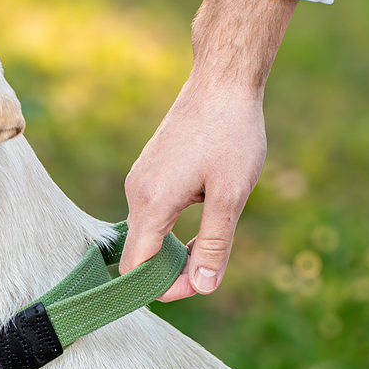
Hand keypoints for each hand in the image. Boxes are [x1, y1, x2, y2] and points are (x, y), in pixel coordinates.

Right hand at [121, 77, 265, 300]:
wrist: (221, 81)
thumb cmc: (231, 135)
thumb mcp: (232, 195)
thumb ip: (215, 244)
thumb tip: (204, 287)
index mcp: (152, 203)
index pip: (137, 267)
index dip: (164, 287)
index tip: (200, 283)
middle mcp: (136, 194)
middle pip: (139, 253)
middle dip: (171, 270)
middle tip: (211, 266)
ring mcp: (139, 180)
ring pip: (147, 233)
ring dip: (174, 246)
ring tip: (212, 235)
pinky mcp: (147, 171)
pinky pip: (151, 212)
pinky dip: (171, 226)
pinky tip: (205, 208)